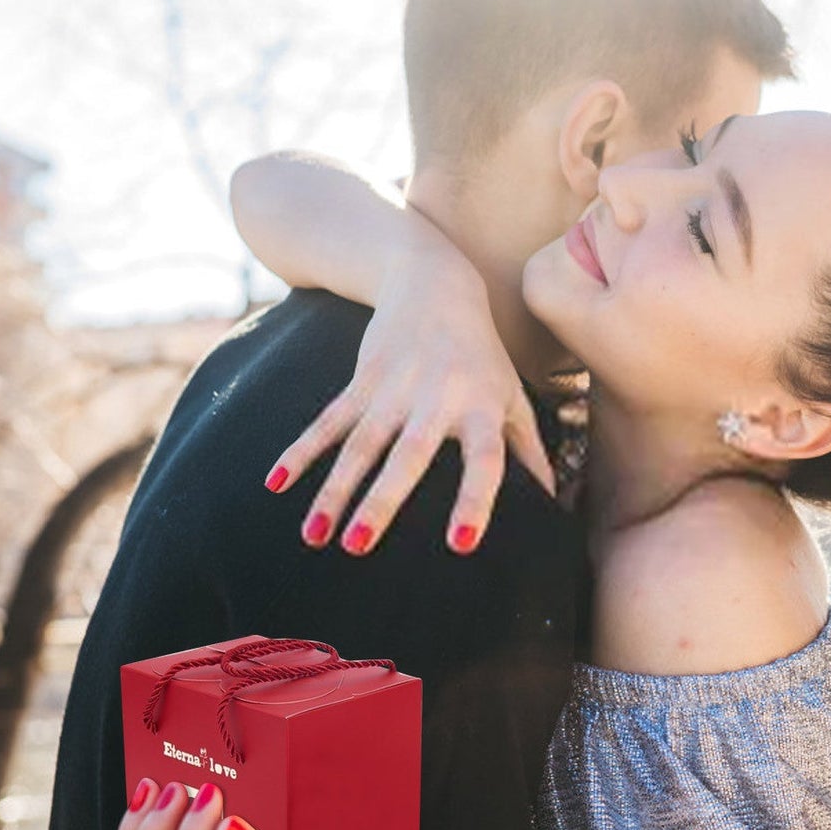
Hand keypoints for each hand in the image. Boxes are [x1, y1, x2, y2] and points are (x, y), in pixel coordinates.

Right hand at [264, 252, 557, 556]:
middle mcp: (437, 399)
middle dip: (381, 501)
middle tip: (359, 547)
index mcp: (483, 408)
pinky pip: (327, 421)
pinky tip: (276, 484)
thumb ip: (529, 450)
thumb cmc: (482, 354)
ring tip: (313, 535)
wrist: (434, 281)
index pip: (484, 459)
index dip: (474, 500)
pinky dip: (301, 451)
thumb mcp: (512, 395)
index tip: (460, 543)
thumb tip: (554, 505)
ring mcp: (394, 388)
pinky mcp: (361, 379)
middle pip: (408, 455)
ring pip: (359, 445)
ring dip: (333, 489)